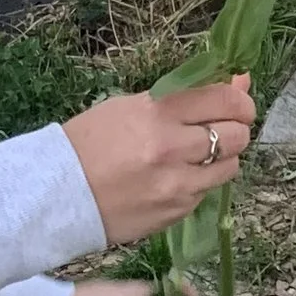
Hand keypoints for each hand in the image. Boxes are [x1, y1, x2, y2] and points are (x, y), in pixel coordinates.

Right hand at [60, 75, 254, 245]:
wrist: (54, 192)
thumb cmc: (90, 141)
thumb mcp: (133, 106)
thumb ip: (186, 96)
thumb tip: (238, 82)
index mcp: (157, 112)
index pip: (225, 100)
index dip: (241, 100)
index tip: (238, 104)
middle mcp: (172, 148)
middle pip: (237, 135)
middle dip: (235, 129)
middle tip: (219, 129)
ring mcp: (176, 185)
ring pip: (230, 167)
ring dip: (221, 159)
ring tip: (195, 157)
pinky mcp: (175, 213)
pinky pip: (206, 193)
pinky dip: (199, 184)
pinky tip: (174, 179)